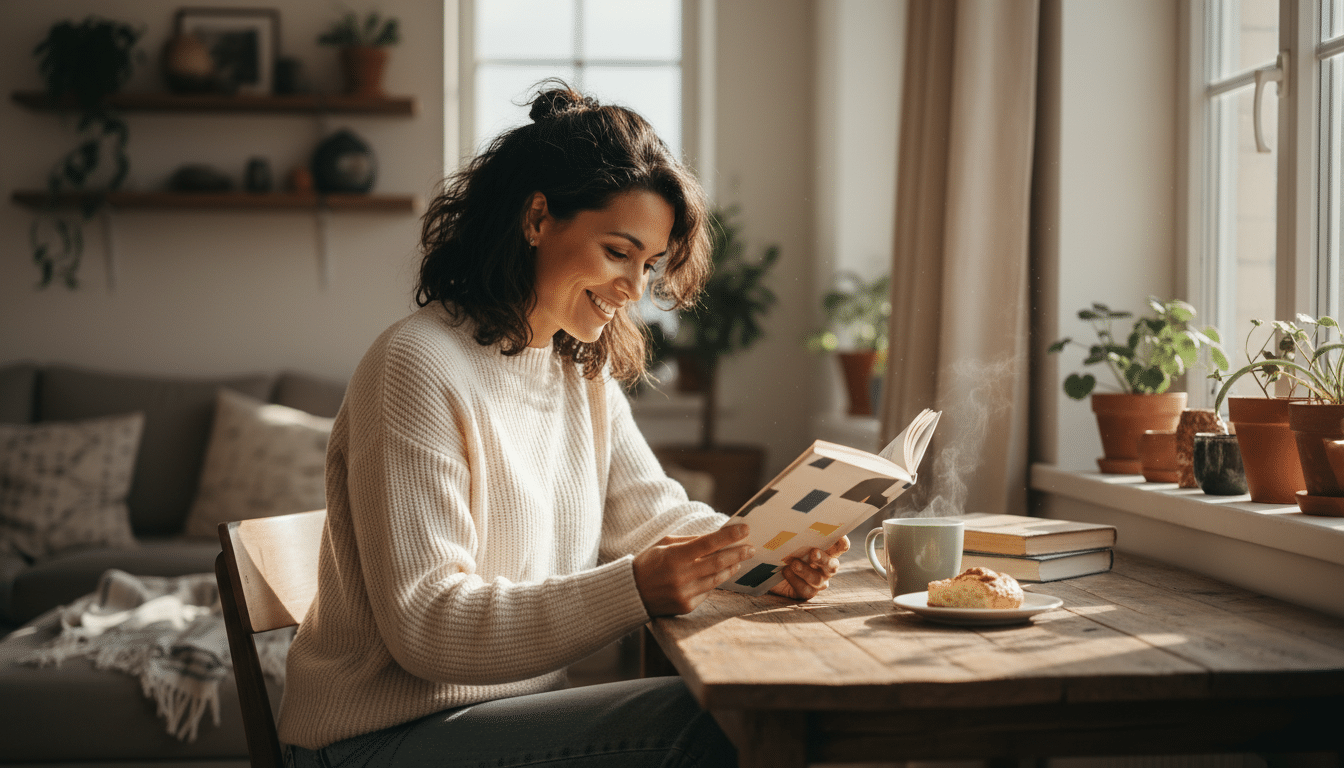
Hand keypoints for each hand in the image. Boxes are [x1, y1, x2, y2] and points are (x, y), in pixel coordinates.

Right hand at [633, 525, 753, 615]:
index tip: (745, 528)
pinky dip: (716, 581)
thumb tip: (718, 537)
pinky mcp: (687, 606)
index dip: (729, 536)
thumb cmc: (649, 563)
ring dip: (731, 567)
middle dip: (738, 553)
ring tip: (739, 560)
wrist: (631, 593)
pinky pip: (708, 591)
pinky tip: (720, 573)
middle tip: (750, 547)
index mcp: (674, 556)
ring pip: (717, 578)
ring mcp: (685, 593)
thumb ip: (691, 541)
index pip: (708, 543)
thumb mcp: (665, 544)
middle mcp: (681, 576)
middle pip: (718, 562)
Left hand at [768, 536, 849, 600]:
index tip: (837, 535)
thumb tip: (790, 513)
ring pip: (818, 580)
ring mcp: (818, 581)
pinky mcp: (807, 592)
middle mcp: (825, 567)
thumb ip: (796, 531)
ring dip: (806, 571)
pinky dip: (796, 581)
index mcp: (826, 551)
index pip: (841, 547)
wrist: (767, 567)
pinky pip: (806, 590)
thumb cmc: (783, 547)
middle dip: (824, 559)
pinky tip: (786, 572)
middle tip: (813, 552)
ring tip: (793, 563)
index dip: (841, 542)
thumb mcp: (789, 538)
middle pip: (833, 565)